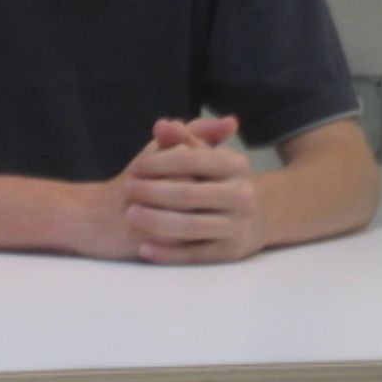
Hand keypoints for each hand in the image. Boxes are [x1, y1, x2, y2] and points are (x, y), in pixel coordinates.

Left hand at [120, 115, 265, 264]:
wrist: (253, 215)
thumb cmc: (215, 178)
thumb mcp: (204, 154)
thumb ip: (183, 138)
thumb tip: (163, 125)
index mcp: (234, 165)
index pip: (189, 159)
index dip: (157, 163)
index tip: (135, 167)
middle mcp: (242, 196)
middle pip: (188, 194)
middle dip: (152, 192)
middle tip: (128, 190)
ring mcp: (237, 226)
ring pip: (190, 227)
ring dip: (156, 221)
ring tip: (131, 214)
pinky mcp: (230, 253)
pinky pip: (195, 255)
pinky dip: (168, 254)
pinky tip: (145, 248)